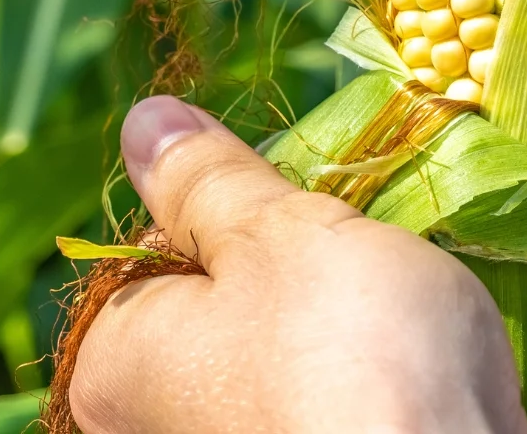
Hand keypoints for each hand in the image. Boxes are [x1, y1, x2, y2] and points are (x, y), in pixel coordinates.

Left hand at [69, 96, 526, 433]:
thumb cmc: (347, 352)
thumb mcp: (274, 232)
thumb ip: (207, 177)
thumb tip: (144, 123)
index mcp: (113, 365)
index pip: (148, 252)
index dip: (228, 211)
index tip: (291, 209)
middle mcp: (154, 428)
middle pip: (217, 309)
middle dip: (288, 273)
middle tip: (350, 259)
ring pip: (282, 356)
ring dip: (338, 326)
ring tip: (393, 313)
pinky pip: (334, 404)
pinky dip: (369, 383)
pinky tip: (412, 372)